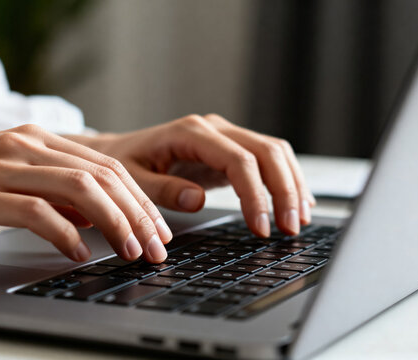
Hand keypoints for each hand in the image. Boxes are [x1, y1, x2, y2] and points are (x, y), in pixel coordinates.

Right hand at [0, 125, 172, 262]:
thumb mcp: (3, 181)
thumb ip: (47, 191)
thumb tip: (92, 218)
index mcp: (33, 139)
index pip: (105, 165)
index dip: (139, 198)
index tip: (157, 228)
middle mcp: (24, 145)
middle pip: (104, 175)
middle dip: (139, 213)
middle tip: (158, 247)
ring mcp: (2, 166)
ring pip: (81, 188)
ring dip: (115, 223)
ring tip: (133, 252)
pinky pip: (38, 211)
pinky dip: (67, 234)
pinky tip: (80, 253)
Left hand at [65, 114, 315, 236]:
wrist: (119, 151)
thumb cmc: (122, 164)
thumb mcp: (131, 179)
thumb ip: (161, 189)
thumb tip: (196, 199)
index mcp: (190, 132)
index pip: (238, 159)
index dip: (255, 194)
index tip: (262, 227)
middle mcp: (213, 129)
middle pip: (265, 152)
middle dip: (284, 191)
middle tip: (289, 228)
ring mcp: (225, 137)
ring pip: (274, 152)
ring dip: (291, 185)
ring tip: (298, 221)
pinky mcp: (230, 149)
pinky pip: (267, 159)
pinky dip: (285, 180)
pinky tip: (295, 203)